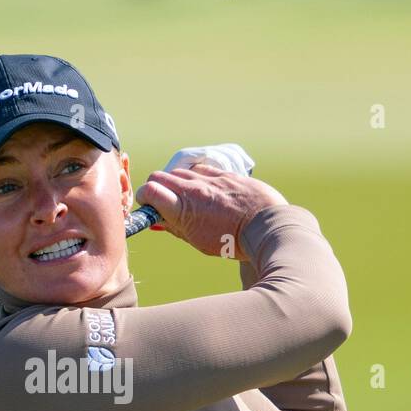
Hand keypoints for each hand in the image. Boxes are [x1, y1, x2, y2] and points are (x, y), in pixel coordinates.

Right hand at [134, 164, 286, 260]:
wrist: (265, 228)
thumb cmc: (232, 241)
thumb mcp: (198, 241)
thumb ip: (176, 228)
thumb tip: (159, 221)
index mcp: (182, 209)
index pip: (149, 191)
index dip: (144, 198)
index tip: (149, 205)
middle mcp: (193, 189)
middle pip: (159, 176)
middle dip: (156, 188)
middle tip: (163, 201)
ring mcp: (209, 179)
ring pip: (180, 171)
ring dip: (177, 182)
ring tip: (187, 197)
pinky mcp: (225, 174)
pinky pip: (202, 169)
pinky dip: (197, 177)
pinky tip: (205, 189)